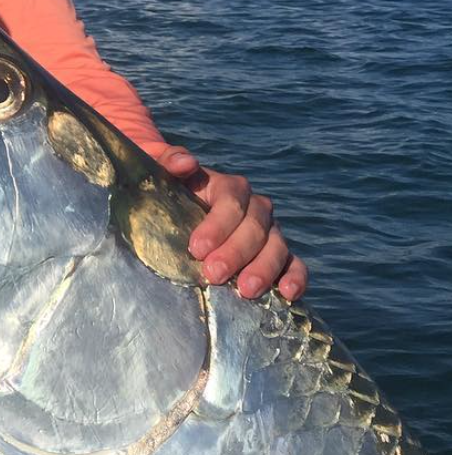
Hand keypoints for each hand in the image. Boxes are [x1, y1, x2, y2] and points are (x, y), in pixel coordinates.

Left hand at [156, 145, 307, 300]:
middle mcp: (253, 206)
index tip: (196, 249)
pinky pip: (294, 264)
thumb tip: (187, 162)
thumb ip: (169, 161)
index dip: (217, 225)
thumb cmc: (164, 190)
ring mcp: (268, 231)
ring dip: (264, 268)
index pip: (230, 201)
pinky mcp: (276, 255)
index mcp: (227, 186)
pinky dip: (295, 278)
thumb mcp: (159, 169)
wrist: (173, 207)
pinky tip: (287, 293)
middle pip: (254, 227)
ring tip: (246, 290)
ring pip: (276, 245)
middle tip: (213, 274)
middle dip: (235, 253)